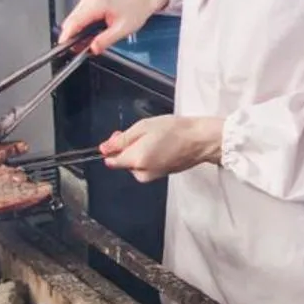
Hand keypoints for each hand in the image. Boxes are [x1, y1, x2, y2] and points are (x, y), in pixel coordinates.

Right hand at [59, 0, 167, 54]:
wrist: (141, 0)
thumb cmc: (135, 10)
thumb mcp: (123, 30)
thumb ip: (105, 40)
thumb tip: (92, 48)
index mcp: (97, 4)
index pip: (74, 21)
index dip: (67, 36)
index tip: (65, 47)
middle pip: (71, 21)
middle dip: (74, 37)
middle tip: (83, 49)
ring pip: (73, 20)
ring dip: (78, 33)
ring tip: (91, 42)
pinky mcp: (88, 2)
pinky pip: (78, 17)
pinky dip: (81, 27)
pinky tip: (91, 34)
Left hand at [100, 114, 224, 180]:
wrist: (200, 140)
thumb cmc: (176, 130)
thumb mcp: (143, 127)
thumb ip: (121, 140)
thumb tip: (104, 149)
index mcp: (136, 160)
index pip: (111, 161)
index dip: (112, 147)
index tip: (120, 136)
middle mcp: (143, 173)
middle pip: (123, 162)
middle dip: (127, 148)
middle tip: (142, 133)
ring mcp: (153, 176)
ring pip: (135, 164)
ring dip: (139, 151)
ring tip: (155, 138)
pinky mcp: (162, 175)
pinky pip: (147, 166)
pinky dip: (150, 156)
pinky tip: (162, 144)